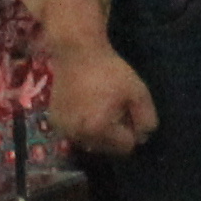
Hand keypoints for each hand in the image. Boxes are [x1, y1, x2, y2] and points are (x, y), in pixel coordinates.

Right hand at [44, 35, 157, 157]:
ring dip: (98, 131)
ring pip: (91, 142)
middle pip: (108, 148)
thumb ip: (146, 119)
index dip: (132, 129)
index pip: (126, 146)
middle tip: (114, 107)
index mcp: (98, 129)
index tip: (128, 111)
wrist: (77, 53)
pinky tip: (85, 106)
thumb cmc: (110, 71)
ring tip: (99, 105)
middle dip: (115, 133)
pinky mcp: (55, 123)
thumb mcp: (138, 92)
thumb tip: (143, 138)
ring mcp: (64, 130)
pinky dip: (83, 126)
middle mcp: (78, 135)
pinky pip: (76, 134)